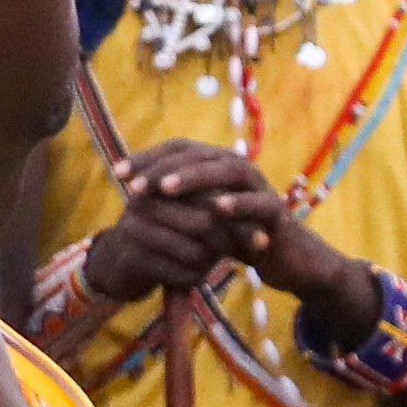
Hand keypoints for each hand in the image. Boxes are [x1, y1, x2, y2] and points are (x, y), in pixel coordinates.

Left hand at [89, 137, 358, 311]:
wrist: (288, 258)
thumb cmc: (239, 235)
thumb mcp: (203, 216)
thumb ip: (178, 201)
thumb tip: (133, 189)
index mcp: (217, 165)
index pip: (180, 148)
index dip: (148, 156)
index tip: (118, 172)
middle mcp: (238, 168)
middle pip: (199, 154)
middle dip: (163, 167)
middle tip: (135, 185)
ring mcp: (259, 187)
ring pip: (229, 169)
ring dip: (195, 177)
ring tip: (165, 188)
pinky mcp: (277, 212)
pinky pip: (260, 203)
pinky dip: (240, 203)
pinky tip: (217, 209)